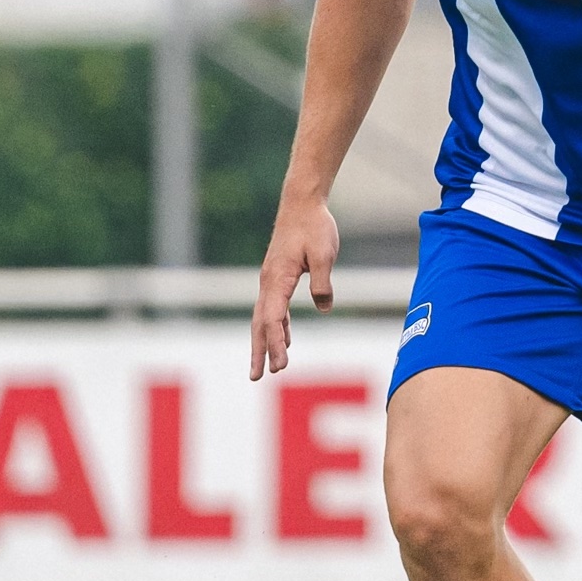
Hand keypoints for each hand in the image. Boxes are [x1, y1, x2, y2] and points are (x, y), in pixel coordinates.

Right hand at [252, 194, 340, 379]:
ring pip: (263, 317)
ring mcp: (270, 280)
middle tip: (256, 377)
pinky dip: (276, 326)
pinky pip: (273, 307)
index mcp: (277, 279)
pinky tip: (285, 338)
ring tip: (267, 367)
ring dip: (265, 342)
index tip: (280, 366)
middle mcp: (268, 282)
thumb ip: (322, 282)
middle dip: (259, 351)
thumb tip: (323, 307)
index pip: (272, 319)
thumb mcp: (324, 254)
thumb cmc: (314, 226)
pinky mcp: (277, 276)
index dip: (275, 344)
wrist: (301, 203)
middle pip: (260, 324)